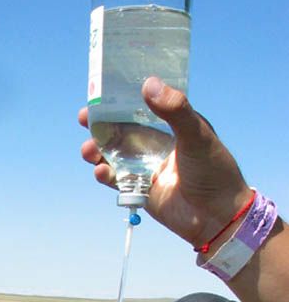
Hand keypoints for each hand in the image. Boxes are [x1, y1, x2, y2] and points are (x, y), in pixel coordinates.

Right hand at [79, 77, 251, 248]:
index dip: (120, 100)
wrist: (216, 216)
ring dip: (98, 151)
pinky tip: (100, 172)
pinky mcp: (140, 190)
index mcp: (171, 126)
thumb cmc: (214, 171)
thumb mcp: (196, 135)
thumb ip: (174, 110)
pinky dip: (105, 175)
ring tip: (88, 150)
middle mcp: (155, 145)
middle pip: (121, 130)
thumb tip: (148, 84)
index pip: (141, 107)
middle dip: (101, 125)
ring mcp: (146, 168)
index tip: (101, 92)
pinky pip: (116, 180)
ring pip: (114, 155)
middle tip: (84, 118)